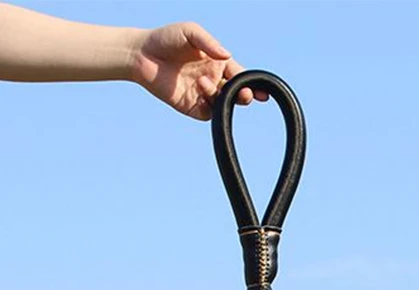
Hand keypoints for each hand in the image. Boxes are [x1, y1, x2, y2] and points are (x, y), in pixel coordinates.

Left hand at [130, 21, 265, 120]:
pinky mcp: (193, 107)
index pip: (241, 76)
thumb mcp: (190, 32)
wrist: (141, 55)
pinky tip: (199, 90)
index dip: (253, 84)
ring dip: (220, 95)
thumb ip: (209, 43)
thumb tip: (228, 56)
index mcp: (218, 64)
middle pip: (238, 94)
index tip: (263, 91)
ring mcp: (204, 96)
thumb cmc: (166, 39)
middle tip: (245, 95)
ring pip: (224, 103)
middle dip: (245, 95)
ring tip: (203, 82)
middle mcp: (214, 81)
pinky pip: (209, 113)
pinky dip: (210, 106)